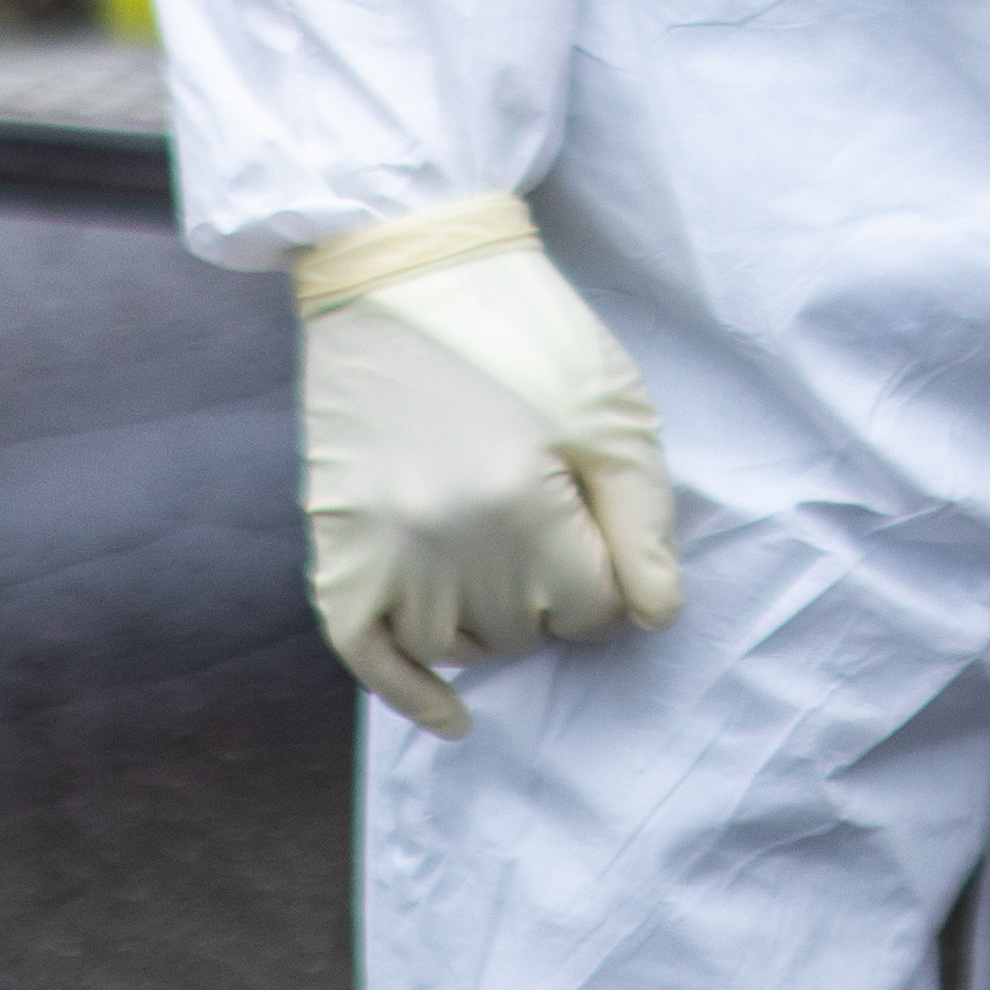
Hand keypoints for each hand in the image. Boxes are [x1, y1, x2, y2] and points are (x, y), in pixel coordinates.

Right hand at [290, 195, 683, 739]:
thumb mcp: (613, 411)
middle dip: (555, 595)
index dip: (610, 576)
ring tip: (508, 568)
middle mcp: (442, 539)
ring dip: (494, 626)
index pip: (592, 610)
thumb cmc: (527, 332)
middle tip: (555, 530)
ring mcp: (379, 548)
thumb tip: (654, 617)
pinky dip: (409, 693)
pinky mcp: (335, 546)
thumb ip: (642, 521)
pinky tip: (453, 718)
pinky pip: (367, 656)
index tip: (602, 531)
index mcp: (520, 503)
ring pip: (459, 649)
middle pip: (527, 633)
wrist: (408, 271)